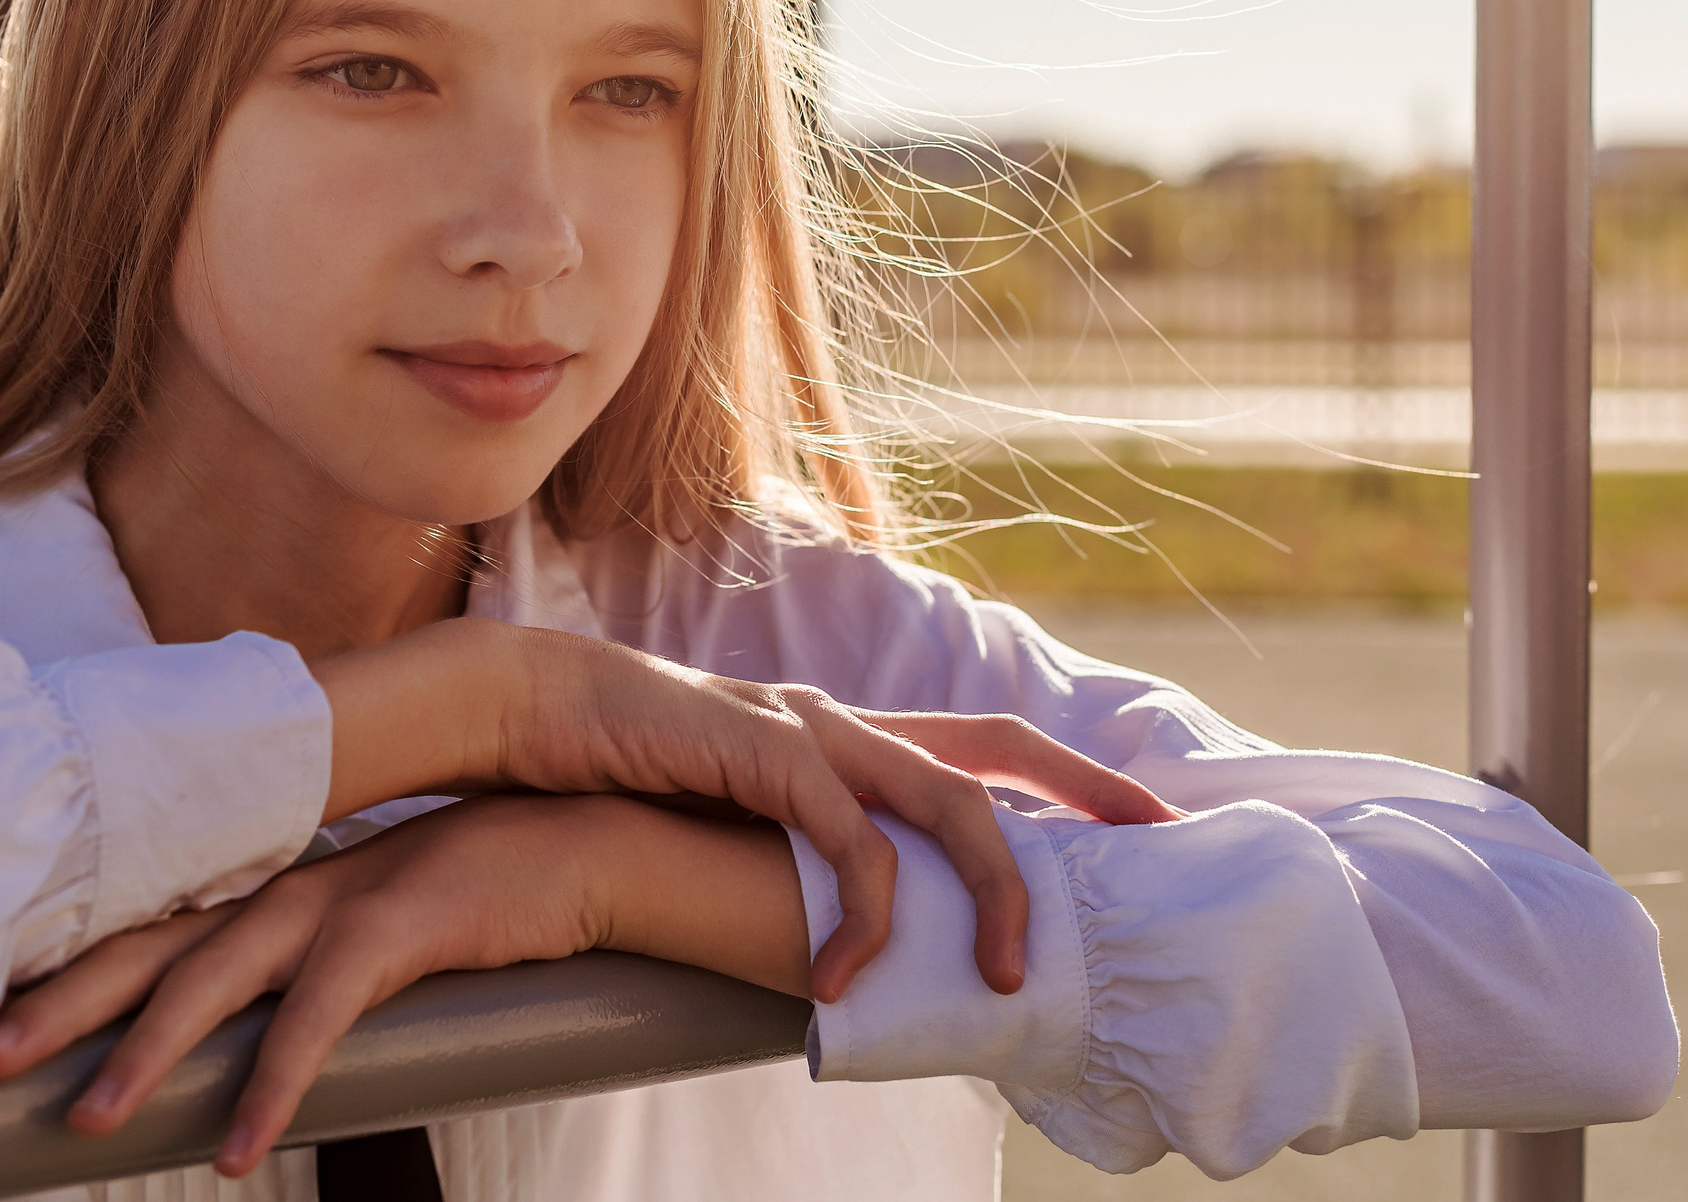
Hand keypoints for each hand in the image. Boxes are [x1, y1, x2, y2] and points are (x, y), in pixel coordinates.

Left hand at [0, 796, 804, 1173]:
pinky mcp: (409, 921)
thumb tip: (261, 1030)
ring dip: (147, 1051)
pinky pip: (326, 1016)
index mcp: (287, 880)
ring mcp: (350, 892)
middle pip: (158, 941)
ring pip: (221, 975)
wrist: (606, 841)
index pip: (160, 922)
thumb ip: (323, 959)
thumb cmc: (494, 894)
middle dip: (65, 1000)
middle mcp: (299, 879)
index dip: (77, 967)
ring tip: (85, 1124)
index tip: (0, 1014)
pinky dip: (277, 1080)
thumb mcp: (388, 922)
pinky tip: (238, 1147)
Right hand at [358, 620, 1179, 997]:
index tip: (1139, 825)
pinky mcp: (760, 749)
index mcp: (841, 732)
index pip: (979, 744)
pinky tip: (838, 976)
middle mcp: (841, 719)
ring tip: (1002, 977)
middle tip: (1159, 854)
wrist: (528, 711)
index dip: (1065, 777)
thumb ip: (789, 852)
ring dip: (991, 890)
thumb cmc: (620, 770)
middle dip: (1088, 796)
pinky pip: (846, 837)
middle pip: (996, 750)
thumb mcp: (728, 816)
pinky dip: (863, 911)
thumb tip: (843, 928)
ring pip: (946, 800)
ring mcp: (806, 729)